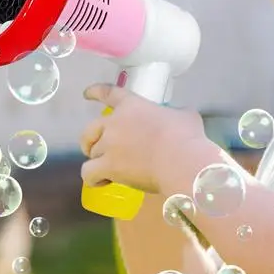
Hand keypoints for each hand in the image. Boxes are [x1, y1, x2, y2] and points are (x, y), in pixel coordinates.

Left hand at [80, 83, 207, 193]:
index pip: (109, 94)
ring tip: (106, 169)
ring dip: (97, 159)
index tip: (86, 94)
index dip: (96, 92)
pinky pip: (89, 173)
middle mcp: (115, 123)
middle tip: (95, 147)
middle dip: (90, 138)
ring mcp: (109, 145)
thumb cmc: (187, 137)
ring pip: (91, 152)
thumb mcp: (185, 116)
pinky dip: (94, 178)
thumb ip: (176, 114)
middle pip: (90, 129)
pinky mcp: (109, 167)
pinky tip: (102, 181)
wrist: (182, 161)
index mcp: (132, 106)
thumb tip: (181, 118)